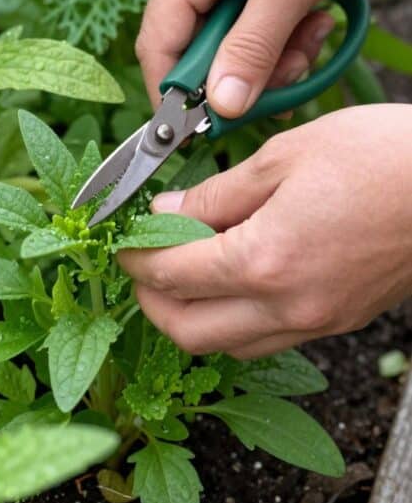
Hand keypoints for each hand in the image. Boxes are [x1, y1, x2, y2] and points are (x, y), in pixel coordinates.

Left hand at [118, 105, 411, 357]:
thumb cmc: (379, 157)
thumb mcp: (284, 157)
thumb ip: (217, 194)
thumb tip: (167, 210)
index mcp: (265, 259)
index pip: (173, 276)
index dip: (136, 259)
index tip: (123, 243)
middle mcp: (289, 305)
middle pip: (191, 333)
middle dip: (154, 304)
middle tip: (144, 267)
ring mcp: (319, 319)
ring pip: (230, 346)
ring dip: (195, 318)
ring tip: (186, 273)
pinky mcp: (342, 320)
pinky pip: (271, 339)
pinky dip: (238, 320)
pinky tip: (237, 282)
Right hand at [136, 0, 411, 116]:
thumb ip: (251, 51)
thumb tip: (221, 107)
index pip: (158, 44)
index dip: (174, 94)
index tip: (202, 129)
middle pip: (197, 50)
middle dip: (243, 73)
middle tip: (285, 77)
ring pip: (231, 45)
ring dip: (272, 58)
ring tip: (311, 38)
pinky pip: (255, 28)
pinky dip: (284, 39)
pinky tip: (315, 23)